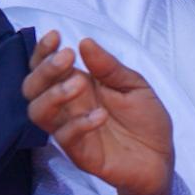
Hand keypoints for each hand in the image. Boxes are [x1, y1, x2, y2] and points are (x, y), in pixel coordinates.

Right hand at [24, 31, 175, 194]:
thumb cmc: (146, 120)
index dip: (42, 51)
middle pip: (32, 87)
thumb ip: (110, 67)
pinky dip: (78, 124)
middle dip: (44, 69)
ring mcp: (71, 129)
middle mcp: (68, 106)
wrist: (162, 158)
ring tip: (79, 84)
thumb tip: (85, 43)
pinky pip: (65, 137)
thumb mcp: (135, 85)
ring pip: (38, 112)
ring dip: (53, 95)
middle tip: (67, 58)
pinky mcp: (80, 153)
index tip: (55, 35)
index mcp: (77, 85)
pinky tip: (101, 115)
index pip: (45, 67)